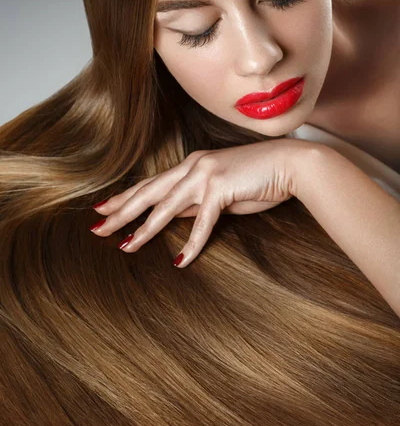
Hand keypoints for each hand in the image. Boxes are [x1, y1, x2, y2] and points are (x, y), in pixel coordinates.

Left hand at [90, 138, 303, 266]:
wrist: (290, 164)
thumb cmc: (258, 178)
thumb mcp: (220, 191)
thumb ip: (196, 202)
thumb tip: (173, 215)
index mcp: (191, 165)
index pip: (151, 183)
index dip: (125, 197)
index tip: (103, 208)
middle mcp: (193, 166)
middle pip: (149, 192)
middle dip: (121, 211)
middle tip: (97, 227)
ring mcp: (206, 175)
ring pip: (166, 206)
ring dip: (145, 228)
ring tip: (126, 246)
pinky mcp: (221, 188)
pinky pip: (202, 222)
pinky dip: (191, 243)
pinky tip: (180, 261)